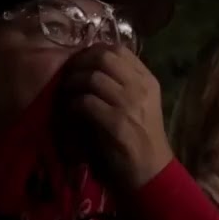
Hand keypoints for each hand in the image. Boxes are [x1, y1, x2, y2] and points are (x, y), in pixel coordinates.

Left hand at [62, 45, 174, 189]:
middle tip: (68, 75)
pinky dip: (73, 105)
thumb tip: (91, 66)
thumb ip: (124, 83)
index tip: (80, 62)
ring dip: (73, 84)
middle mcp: (140, 87)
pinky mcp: (116, 123)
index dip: (93, 51)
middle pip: (104, 58)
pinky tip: (71, 113)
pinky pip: (86, 102)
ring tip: (66, 94)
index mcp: (147, 80)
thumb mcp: (141, 104)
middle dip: (80, 64)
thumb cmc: (142, 138)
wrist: (152, 170)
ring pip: (92, 77)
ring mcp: (129, 104)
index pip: (119, 49)